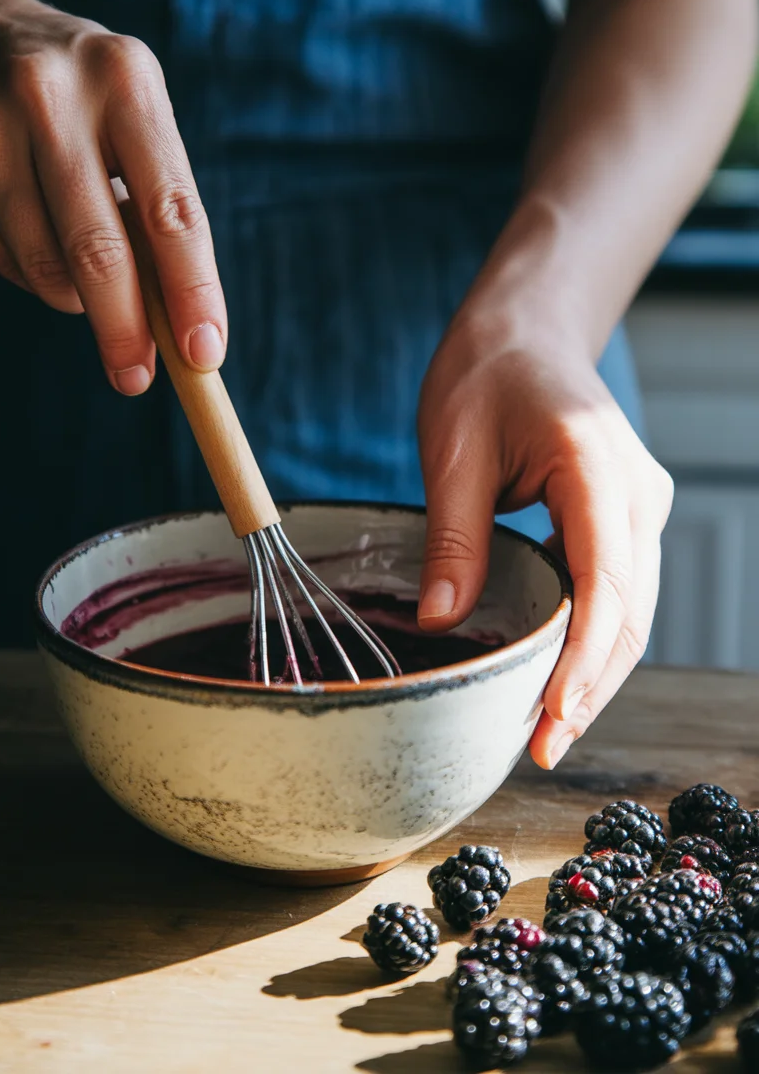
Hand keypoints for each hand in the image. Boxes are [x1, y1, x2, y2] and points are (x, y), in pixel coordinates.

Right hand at [0, 0, 224, 391]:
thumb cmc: (84, 105)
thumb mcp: (136, 126)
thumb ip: (160, 215)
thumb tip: (182, 327)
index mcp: (126, 81)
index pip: (172, 211)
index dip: (192, 291)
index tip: (204, 353)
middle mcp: (50, 93)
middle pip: (99, 250)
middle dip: (125, 330)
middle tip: (136, 378)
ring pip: (43, 265)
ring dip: (74, 298)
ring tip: (86, 280)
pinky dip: (29, 275)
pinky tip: (36, 242)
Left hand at [416, 322, 673, 768]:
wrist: (526, 331)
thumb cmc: (487, 372)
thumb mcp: (454, 448)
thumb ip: (454, 536)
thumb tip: (443, 623)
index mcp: (598, 469)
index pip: (607, 582)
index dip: (585, 660)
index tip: (555, 717)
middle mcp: (636, 496)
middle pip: (629, 612)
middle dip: (590, 686)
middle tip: (543, 749)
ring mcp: (637, 509)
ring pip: (630, 611)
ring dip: (594, 673)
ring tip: (549, 730)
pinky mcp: (621, 521)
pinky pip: (616, 594)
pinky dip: (591, 642)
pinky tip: (558, 678)